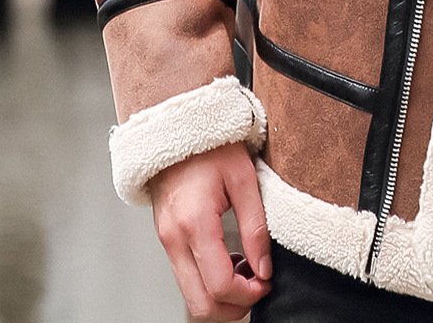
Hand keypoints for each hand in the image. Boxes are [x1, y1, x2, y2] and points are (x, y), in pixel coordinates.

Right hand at [148, 142, 272, 321]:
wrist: (176, 129)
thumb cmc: (211, 147)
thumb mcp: (244, 178)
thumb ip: (256, 226)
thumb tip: (264, 267)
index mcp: (195, 224)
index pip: (219, 284)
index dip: (247, 294)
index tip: (266, 283)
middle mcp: (174, 240)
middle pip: (199, 304)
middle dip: (232, 306)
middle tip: (258, 286)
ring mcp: (166, 242)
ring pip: (190, 295)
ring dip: (220, 296)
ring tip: (247, 271)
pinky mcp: (166, 240)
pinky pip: (185, 277)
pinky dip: (208, 282)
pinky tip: (229, 262)